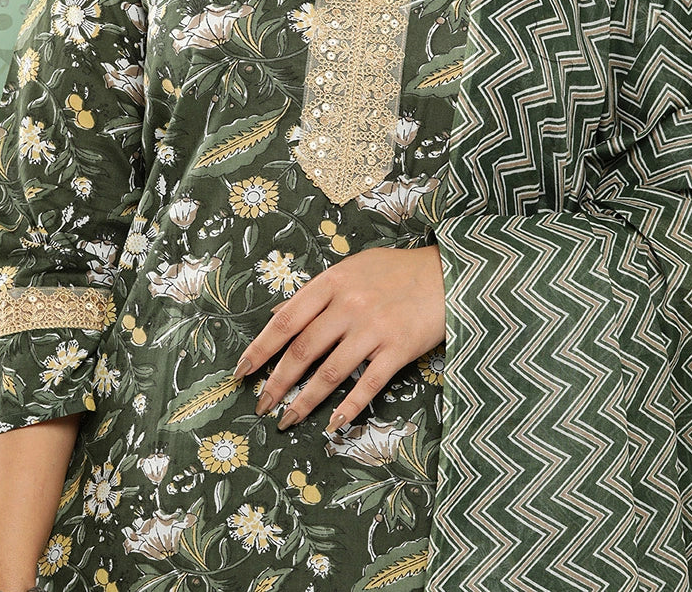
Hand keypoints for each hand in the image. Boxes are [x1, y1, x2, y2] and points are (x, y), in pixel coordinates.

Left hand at [235, 245, 444, 432]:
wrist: (450, 273)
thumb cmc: (398, 271)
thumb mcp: (354, 268)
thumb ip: (319, 292)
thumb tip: (280, 317)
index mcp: (333, 281)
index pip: (286, 319)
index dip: (260, 348)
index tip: (241, 371)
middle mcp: (349, 304)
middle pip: (302, 350)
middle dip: (276, 382)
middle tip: (260, 405)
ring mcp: (374, 327)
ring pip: (330, 372)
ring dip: (304, 401)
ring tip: (287, 419)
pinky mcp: (399, 348)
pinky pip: (368, 384)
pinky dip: (349, 406)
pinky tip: (334, 423)